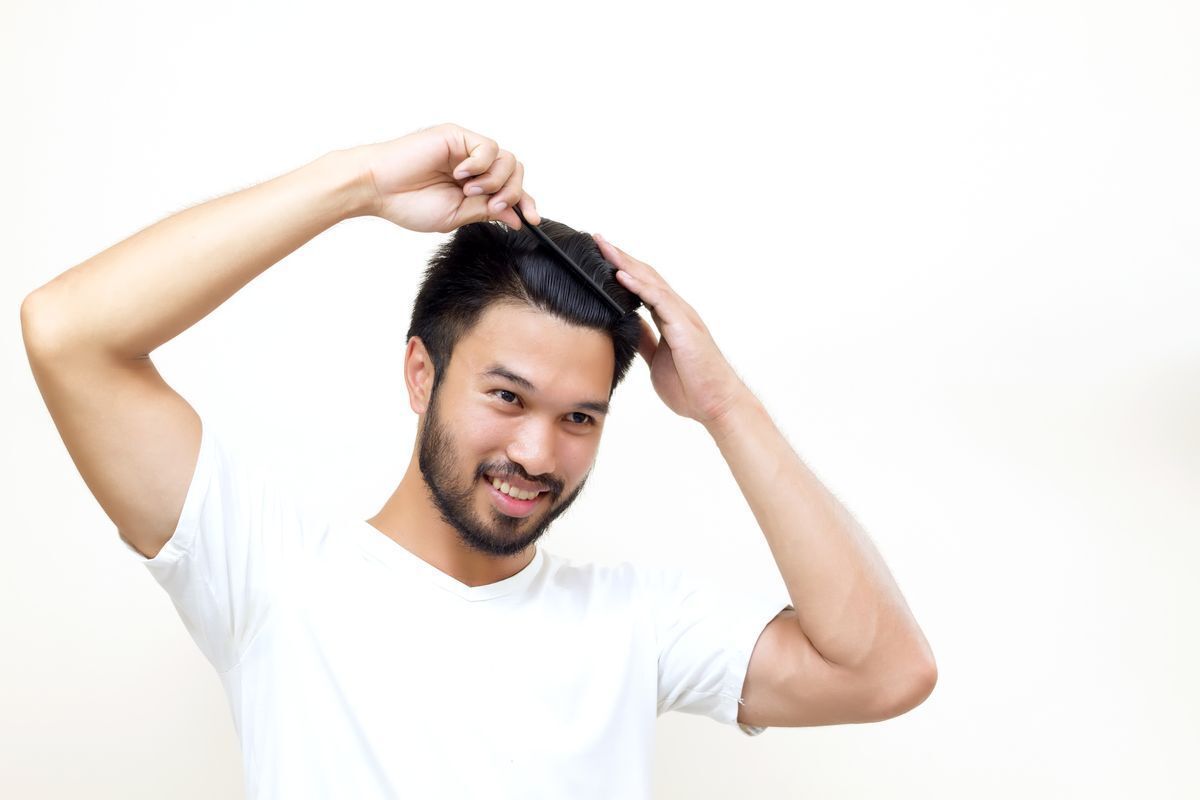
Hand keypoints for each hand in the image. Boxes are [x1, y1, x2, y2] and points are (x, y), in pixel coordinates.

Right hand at [355, 122, 540, 232]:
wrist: (378, 189)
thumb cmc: (408, 203)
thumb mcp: (456, 215)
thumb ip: (486, 211)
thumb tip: (517, 217)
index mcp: (474, 186)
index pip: (511, 190)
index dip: (526, 203)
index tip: (532, 220)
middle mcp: (474, 166)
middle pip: (515, 172)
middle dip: (512, 193)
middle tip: (493, 206)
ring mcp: (466, 149)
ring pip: (507, 159)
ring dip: (494, 181)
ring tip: (468, 190)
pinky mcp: (457, 136)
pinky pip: (488, 148)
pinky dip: (480, 164)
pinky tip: (460, 174)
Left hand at [591, 233, 747, 428]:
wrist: (716, 405)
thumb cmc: (691, 387)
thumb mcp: (657, 360)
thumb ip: (645, 341)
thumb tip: (627, 327)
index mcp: (669, 319)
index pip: (642, 286)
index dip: (621, 270)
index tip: (598, 257)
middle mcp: (676, 311)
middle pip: (644, 275)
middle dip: (619, 257)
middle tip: (595, 239)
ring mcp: (681, 316)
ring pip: (650, 281)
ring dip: (625, 262)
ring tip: (603, 247)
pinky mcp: (684, 326)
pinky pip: (659, 300)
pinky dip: (639, 285)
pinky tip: (621, 275)